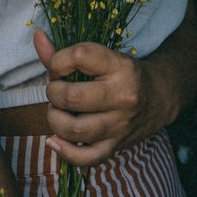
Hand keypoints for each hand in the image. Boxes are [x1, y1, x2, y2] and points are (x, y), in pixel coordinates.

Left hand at [34, 29, 159, 166]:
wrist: (160, 97)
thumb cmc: (123, 73)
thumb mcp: (103, 57)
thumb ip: (66, 52)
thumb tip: (36, 37)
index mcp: (120, 67)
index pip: (79, 56)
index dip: (57, 61)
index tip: (59, 66)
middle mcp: (123, 97)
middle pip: (72, 97)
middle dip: (53, 92)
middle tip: (56, 89)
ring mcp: (120, 125)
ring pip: (75, 130)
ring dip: (55, 119)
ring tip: (57, 110)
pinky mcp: (116, 146)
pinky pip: (86, 158)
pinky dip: (64, 152)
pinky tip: (54, 140)